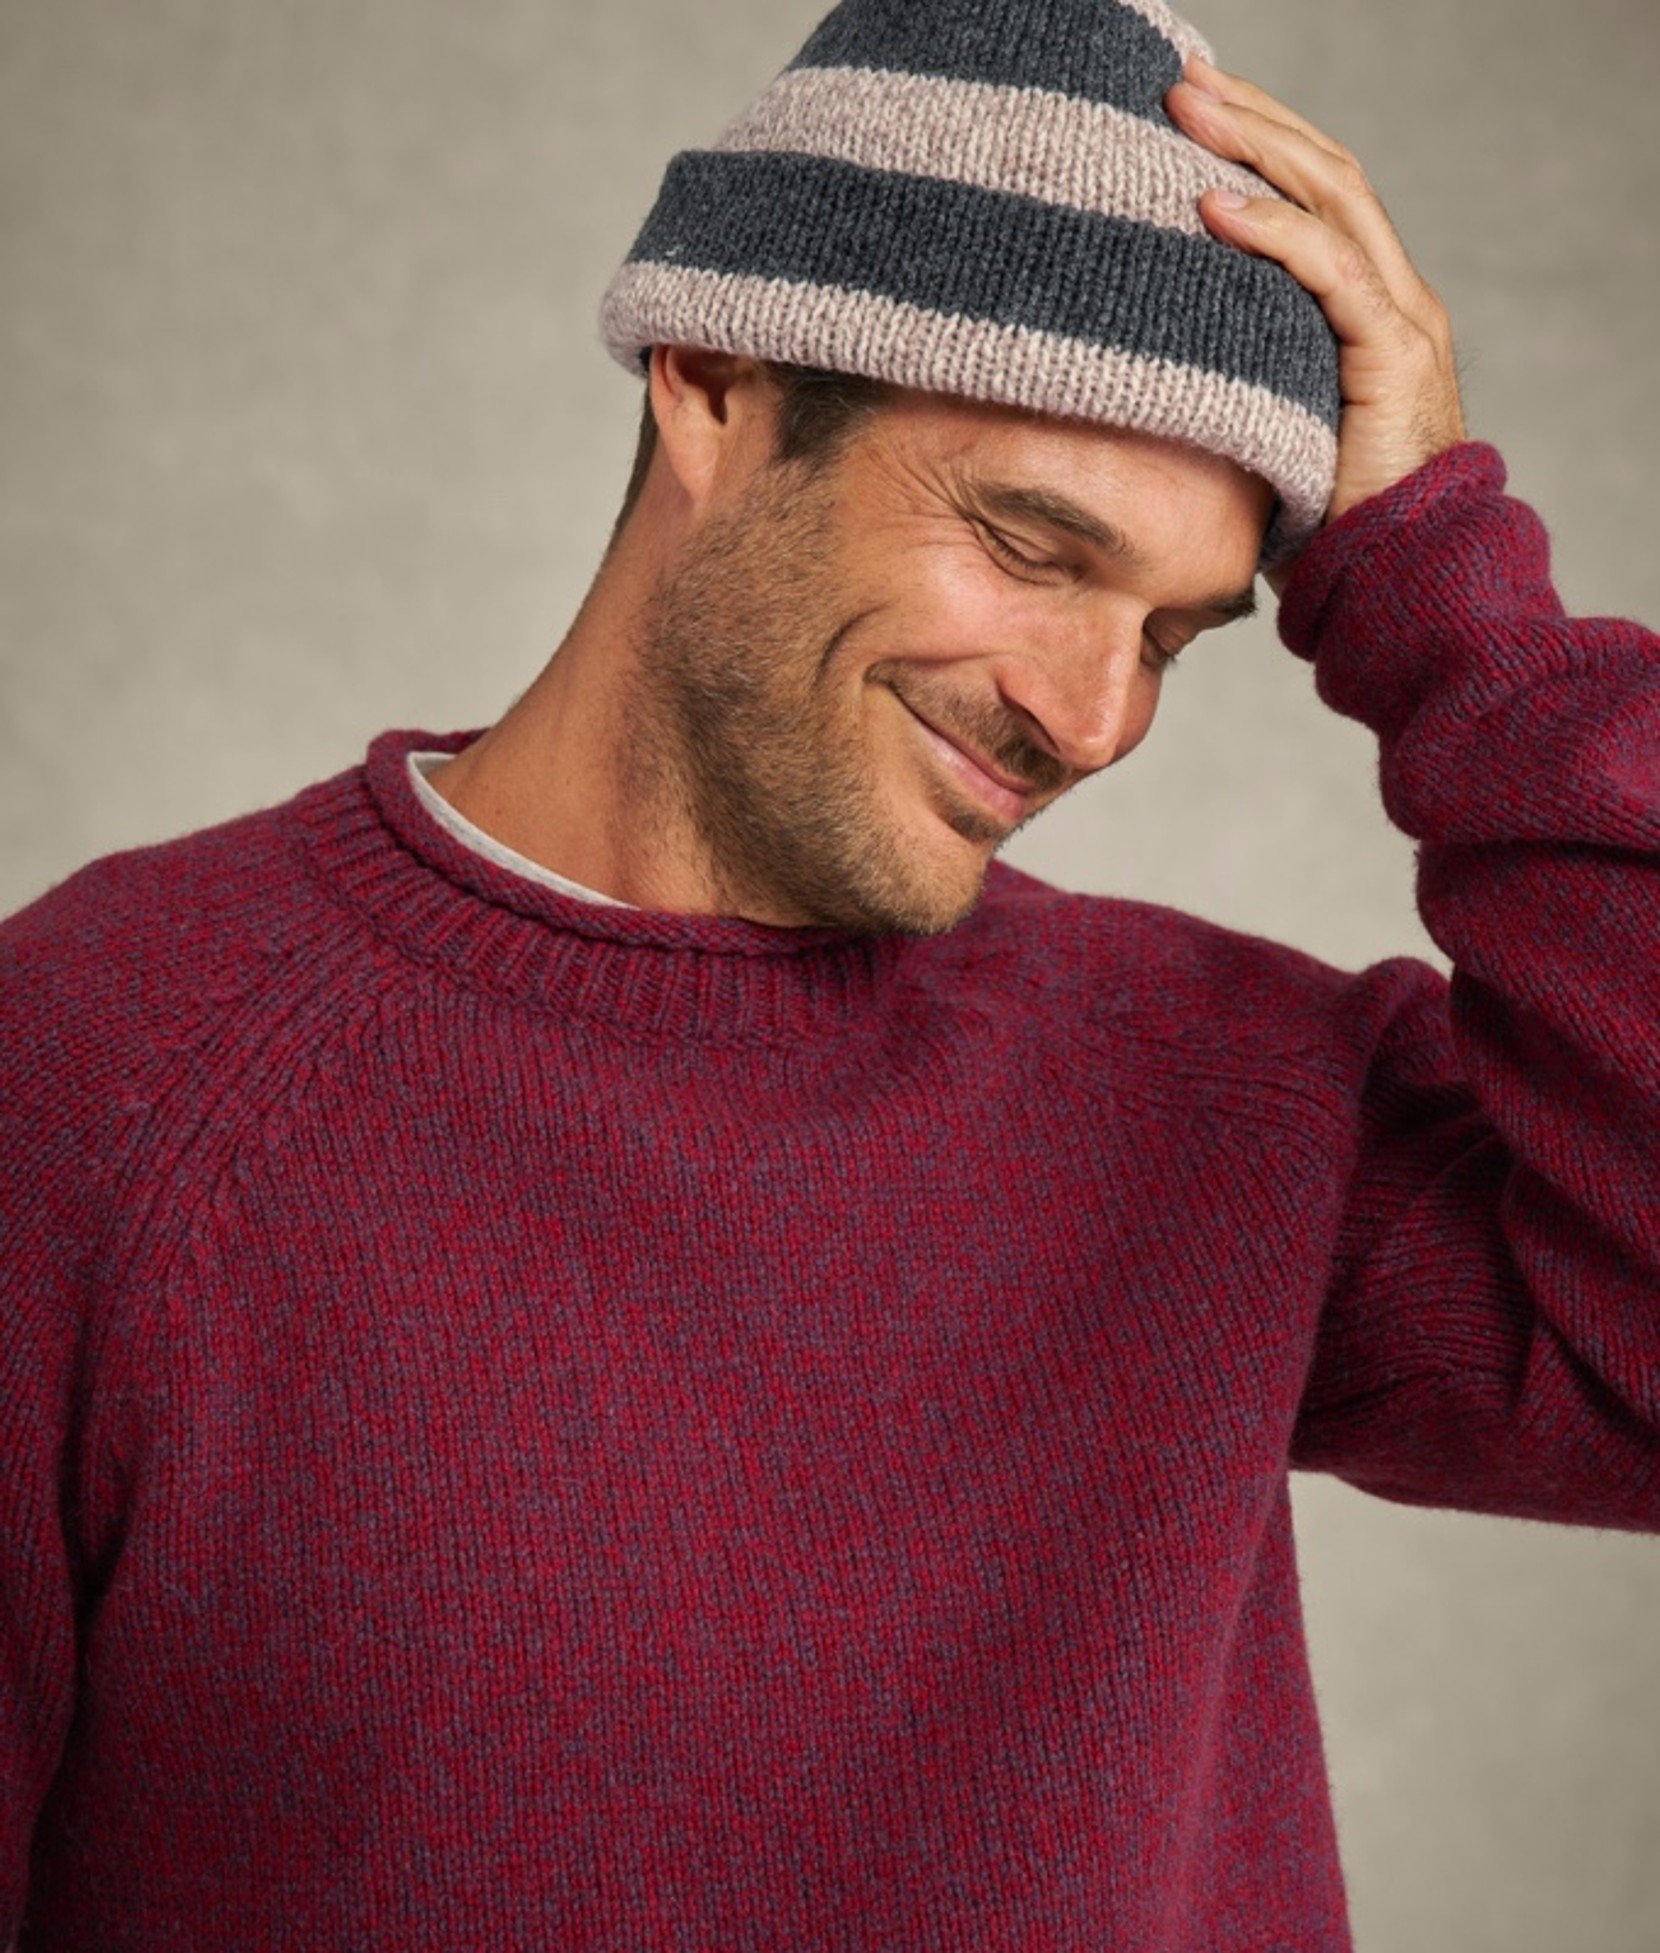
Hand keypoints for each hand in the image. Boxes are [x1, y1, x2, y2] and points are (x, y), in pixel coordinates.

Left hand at [1166, 54, 1466, 595]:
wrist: (1400, 586)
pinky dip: (1272, 232)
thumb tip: (1144, 383)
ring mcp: (1401, 321)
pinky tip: (1213, 206)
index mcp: (1369, 311)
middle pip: (1327, 174)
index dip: (1261, 145)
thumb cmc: (1329, 528)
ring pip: (1334, 199)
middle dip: (1253, 119)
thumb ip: (1235, 392)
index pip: (1319, 197)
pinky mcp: (1392, 358)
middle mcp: (1395, 298)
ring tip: (1187, 112)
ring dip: (1256, 148)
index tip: (1190, 113)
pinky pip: (1330, 272)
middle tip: (1178, 81)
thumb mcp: (1268, 437)